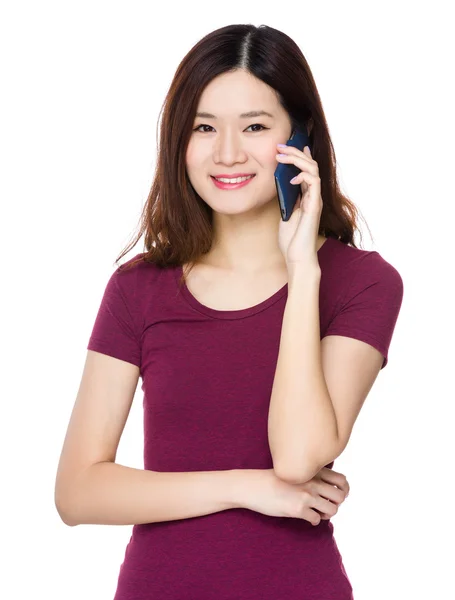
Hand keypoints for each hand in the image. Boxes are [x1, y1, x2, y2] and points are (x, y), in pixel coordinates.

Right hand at [244, 467, 349, 525]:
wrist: (253, 486)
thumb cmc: (273, 478)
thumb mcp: (294, 469)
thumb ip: (311, 474)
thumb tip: (328, 486)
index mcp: (313, 470)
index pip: (342, 480)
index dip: (344, 490)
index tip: (336, 496)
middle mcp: (312, 481)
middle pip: (340, 497)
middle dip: (336, 504)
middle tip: (326, 506)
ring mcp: (306, 495)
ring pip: (332, 510)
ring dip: (327, 514)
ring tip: (317, 513)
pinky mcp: (298, 509)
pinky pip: (316, 520)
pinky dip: (314, 521)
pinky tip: (306, 517)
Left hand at [276, 144, 322, 270]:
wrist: (297, 256)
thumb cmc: (290, 239)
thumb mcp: (284, 213)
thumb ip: (285, 198)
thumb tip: (280, 182)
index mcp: (306, 197)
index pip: (306, 170)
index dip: (299, 156)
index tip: (286, 147)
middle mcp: (313, 196)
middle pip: (310, 165)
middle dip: (295, 153)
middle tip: (280, 146)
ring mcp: (315, 200)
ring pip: (313, 169)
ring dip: (297, 159)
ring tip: (282, 156)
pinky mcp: (314, 205)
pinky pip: (313, 183)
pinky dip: (302, 176)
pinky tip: (290, 179)